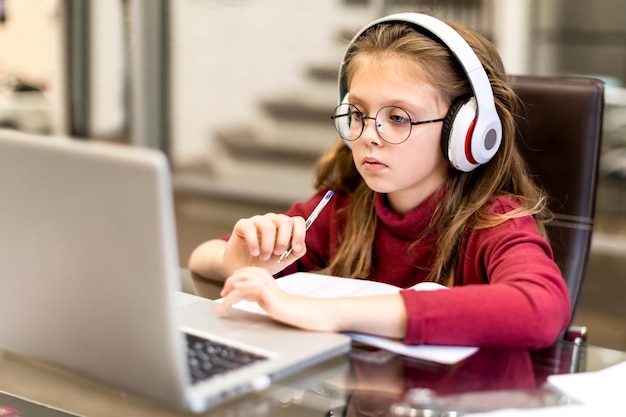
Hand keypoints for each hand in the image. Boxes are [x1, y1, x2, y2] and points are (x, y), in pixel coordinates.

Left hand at [216, 266, 337, 331]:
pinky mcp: (272, 298)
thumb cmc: (299, 313)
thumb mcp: (275, 304)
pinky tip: (230, 298)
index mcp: (271, 284)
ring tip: (222, 302)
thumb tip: (248, 297)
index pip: (250, 272)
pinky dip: (238, 292)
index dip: (237, 277)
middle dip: (232, 281)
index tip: (227, 289)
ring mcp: (272, 289)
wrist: (315, 316)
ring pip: (246, 280)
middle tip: (222, 294)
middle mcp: (270, 283)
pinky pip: (252, 289)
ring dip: (230, 289)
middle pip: (247, 273)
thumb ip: (263, 298)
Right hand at [222, 213, 306, 275]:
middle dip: (283, 240)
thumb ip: (296, 252)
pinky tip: (254, 253)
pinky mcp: (243, 225)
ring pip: (268, 226)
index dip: (300, 234)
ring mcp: (257, 221)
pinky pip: (250, 228)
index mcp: (285, 227)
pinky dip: (254, 243)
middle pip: (285, 221)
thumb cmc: (265, 262)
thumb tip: (301, 245)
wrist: (243, 268)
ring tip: (264, 257)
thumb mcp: (284, 259)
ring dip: (268, 245)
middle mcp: (273, 221)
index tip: (295, 248)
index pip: (298, 221)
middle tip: (277, 253)